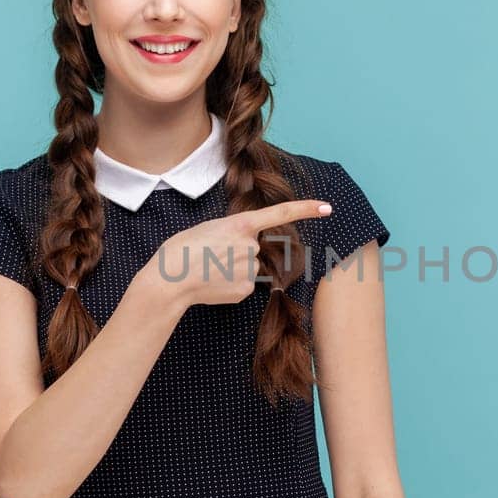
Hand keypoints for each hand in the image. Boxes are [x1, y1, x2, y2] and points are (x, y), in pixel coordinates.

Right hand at [146, 198, 331, 308]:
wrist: (169, 281)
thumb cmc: (181, 250)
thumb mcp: (208, 228)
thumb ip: (232, 231)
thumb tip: (247, 246)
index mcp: (240, 225)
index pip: (281, 214)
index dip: (306, 209)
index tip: (328, 207)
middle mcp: (250, 246)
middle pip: (254, 247)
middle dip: (238, 251)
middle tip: (211, 255)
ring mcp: (250, 270)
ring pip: (249, 266)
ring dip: (233, 267)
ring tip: (209, 269)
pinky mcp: (245, 290)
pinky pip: (244, 284)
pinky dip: (230, 283)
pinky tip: (213, 283)